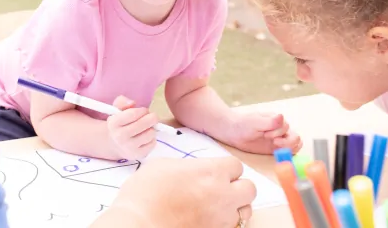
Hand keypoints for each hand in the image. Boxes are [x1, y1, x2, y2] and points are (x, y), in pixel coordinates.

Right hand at [94, 156, 256, 227]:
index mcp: (211, 172)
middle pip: (249, 189)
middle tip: (222, 190)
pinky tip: (211, 220)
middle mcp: (222, 194)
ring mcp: (222, 218)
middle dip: (238, 188)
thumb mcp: (162, 165)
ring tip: (218, 208)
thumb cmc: (144, 192)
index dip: (225, 169)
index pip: (236, 166)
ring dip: (236, 207)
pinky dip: (226, 224)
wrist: (138, 223)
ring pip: (246, 211)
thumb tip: (193, 170)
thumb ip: (187, 166)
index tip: (215, 173)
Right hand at [106, 96, 157, 159]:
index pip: (134, 113)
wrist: (115, 144)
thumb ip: (123, 102)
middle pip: (145, 123)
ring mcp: (129, 147)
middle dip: (151, 117)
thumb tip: (132, 103)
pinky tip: (145, 137)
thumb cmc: (119, 124)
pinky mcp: (138, 155)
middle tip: (150, 117)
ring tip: (146, 128)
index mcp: (113, 123)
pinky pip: (153, 143)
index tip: (143, 111)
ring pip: (151, 133)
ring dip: (151, 128)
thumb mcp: (117, 110)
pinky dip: (152, 138)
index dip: (143, 110)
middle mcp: (120, 136)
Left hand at [224, 112, 301, 154]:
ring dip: (288, 148)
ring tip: (274, 147)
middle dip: (286, 142)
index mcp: (277, 120)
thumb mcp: (255, 122)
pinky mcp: (276, 148)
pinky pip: (288, 151)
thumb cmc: (244, 124)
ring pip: (295, 145)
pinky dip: (287, 154)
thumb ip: (270, 122)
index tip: (266, 134)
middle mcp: (281, 129)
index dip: (278, 133)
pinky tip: (276, 153)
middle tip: (274, 142)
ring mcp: (280, 139)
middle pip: (295, 138)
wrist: (234, 132)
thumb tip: (281, 116)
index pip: (287, 127)